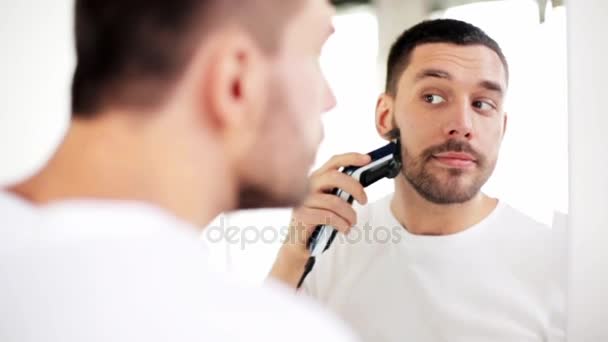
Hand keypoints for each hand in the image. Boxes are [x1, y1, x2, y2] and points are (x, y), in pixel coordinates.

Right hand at [269, 152, 370, 286]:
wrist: (300, 243)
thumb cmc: (319, 221)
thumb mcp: (331, 202)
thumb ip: (341, 192)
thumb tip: (361, 187)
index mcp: (316, 178)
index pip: (334, 162)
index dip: (351, 158)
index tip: (367, 159)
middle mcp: (307, 185)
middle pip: (335, 177)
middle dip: (355, 188)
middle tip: (364, 200)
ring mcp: (302, 200)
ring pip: (334, 201)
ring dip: (349, 214)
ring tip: (352, 223)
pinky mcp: (301, 216)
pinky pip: (328, 217)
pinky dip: (341, 224)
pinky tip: (344, 230)